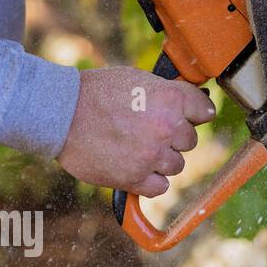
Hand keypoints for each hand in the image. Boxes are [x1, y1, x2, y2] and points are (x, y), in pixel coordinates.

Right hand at [57, 67, 216, 197]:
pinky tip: (137, 168)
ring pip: (176, 165)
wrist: (61, 113)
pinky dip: (151, 181)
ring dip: (162, 160)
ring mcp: (151, 155)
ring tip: (138, 148)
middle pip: (190, 141)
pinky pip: (160, 187)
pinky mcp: (134, 178)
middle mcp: (167, 128)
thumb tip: (194, 106)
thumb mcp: (140, 80)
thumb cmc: (97, 92)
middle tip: (149, 130)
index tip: (189, 116)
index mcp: (172, 100)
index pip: (205, 111)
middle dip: (174, 137)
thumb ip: (169, 94)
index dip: (195, 113)